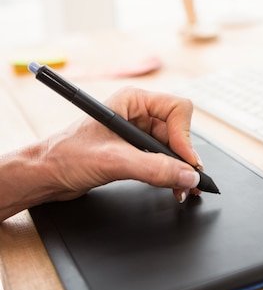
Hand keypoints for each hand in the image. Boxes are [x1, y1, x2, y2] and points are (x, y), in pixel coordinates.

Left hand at [32, 87, 201, 205]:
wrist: (45, 175)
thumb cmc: (65, 156)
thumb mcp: (114, 161)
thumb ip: (154, 168)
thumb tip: (186, 174)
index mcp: (133, 100)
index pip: (177, 109)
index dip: (185, 136)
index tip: (187, 162)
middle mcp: (138, 113)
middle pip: (179, 130)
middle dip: (185, 157)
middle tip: (190, 181)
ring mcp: (137, 132)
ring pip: (173, 147)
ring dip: (179, 168)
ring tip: (182, 188)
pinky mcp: (135, 151)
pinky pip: (163, 159)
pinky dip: (170, 174)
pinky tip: (172, 186)